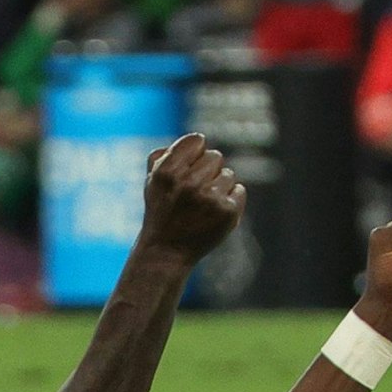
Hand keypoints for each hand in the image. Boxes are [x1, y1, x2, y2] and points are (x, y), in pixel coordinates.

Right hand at [136, 134, 244, 264]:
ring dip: (219, 186)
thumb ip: (165, 155)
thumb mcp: (152, 181)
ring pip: (228, 174)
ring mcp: (210, 198)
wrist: (167, 251)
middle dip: (208, 171)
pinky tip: (214, 213)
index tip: (190, 167)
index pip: (197, 140)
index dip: (195, 153)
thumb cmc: (161, 212)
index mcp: (168, 171)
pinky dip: (231, 200)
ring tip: (203, 205)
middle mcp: (189, 183)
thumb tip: (196, 141)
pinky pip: (239, 190)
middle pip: (216, 156)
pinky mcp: (227, 212)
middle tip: (195, 191)